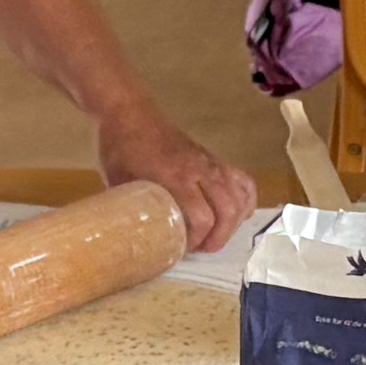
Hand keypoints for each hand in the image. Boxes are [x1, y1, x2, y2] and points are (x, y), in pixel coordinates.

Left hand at [100, 113, 268, 249]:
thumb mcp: (120, 184)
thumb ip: (136, 210)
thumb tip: (138, 238)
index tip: (182, 249)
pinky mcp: (215, 160)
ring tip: (216, 235)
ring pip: (240, 197)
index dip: (197, 241)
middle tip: (202, 249)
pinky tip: (235, 215)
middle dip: (219, 237)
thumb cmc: (120, 149)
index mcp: (174, 177)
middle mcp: (199, 170)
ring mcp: (211, 163)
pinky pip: (244, 182)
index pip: (202, 217)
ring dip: (233, 223)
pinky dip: (245, 201)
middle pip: (228, 210)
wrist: (129, 114)